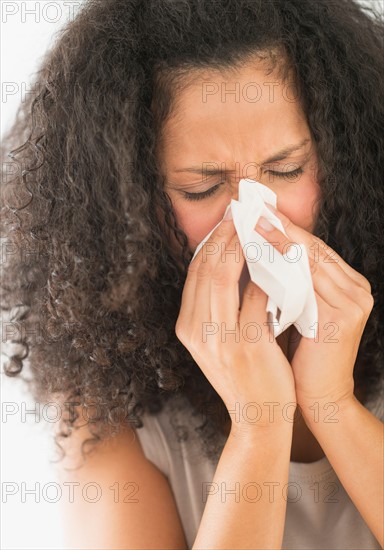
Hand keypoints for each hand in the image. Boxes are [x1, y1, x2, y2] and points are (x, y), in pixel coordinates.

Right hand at [175, 215, 296, 433]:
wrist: (257, 419)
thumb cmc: (241, 375)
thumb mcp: (216, 341)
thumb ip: (216, 306)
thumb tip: (232, 260)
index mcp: (187, 327)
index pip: (194, 273)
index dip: (210, 243)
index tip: (225, 223)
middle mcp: (197, 331)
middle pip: (206, 269)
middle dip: (224, 236)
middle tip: (241, 214)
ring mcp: (221, 339)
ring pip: (225, 277)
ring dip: (242, 247)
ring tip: (256, 227)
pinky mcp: (248, 345)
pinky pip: (256, 298)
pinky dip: (266, 275)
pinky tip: (278, 259)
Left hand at [256, 204, 373, 415]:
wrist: (320, 396)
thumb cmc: (303, 352)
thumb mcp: (300, 309)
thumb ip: (291, 282)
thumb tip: (258, 249)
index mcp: (348, 284)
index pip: (313, 247)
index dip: (285, 228)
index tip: (259, 211)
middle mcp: (356, 289)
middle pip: (313, 248)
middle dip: (280, 228)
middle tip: (252, 210)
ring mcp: (353, 303)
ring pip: (310, 262)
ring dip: (278, 242)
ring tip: (252, 226)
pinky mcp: (343, 319)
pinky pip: (306, 286)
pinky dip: (282, 270)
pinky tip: (259, 258)